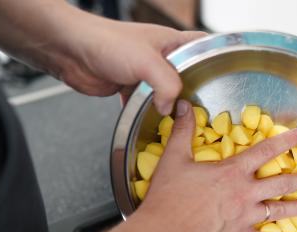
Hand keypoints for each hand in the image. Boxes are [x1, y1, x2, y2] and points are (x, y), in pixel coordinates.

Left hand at [51, 8, 205, 113]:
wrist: (69, 51)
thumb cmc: (106, 43)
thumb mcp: (147, 62)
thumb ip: (167, 85)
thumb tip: (171, 108)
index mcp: (172, 43)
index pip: (204, 47)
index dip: (217, 60)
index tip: (226, 78)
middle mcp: (162, 58)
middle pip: (188, 77)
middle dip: (195, 94)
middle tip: (204, 112)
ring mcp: (146, 74)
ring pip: (167, 94)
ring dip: (170, 108)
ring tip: (181, 123)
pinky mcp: (131, 88)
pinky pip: (147, 105)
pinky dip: (149, 115)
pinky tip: (153, 125)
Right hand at [133, 100, 296, 231]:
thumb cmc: (168, 196)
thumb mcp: (174, 158)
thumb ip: (184, 131)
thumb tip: (183, 106)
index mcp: (233, 172)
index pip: (266, 151)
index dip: (287, 141)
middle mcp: (245, 193)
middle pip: (282, 183)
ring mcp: (245, 217)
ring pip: (280, 212)